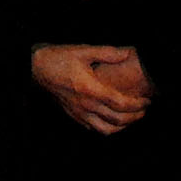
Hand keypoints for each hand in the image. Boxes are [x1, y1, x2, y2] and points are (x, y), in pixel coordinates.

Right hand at [31, 43, 152, 134]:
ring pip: (106, 130)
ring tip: (129, 118)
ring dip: (122, 127)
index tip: (147, 100)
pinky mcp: (72, 114)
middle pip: (118, 120)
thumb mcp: (82, 51)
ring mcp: (78, 112)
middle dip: (135, 117)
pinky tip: (110, 119)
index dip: (138, 105)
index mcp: (90, 89)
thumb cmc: (58, 57)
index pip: (121, 104)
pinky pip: (93, 128)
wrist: (34, 66)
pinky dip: (106, 127)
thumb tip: (128, 53)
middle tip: (143, 110)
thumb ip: (107, 53)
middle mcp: (85, 104)